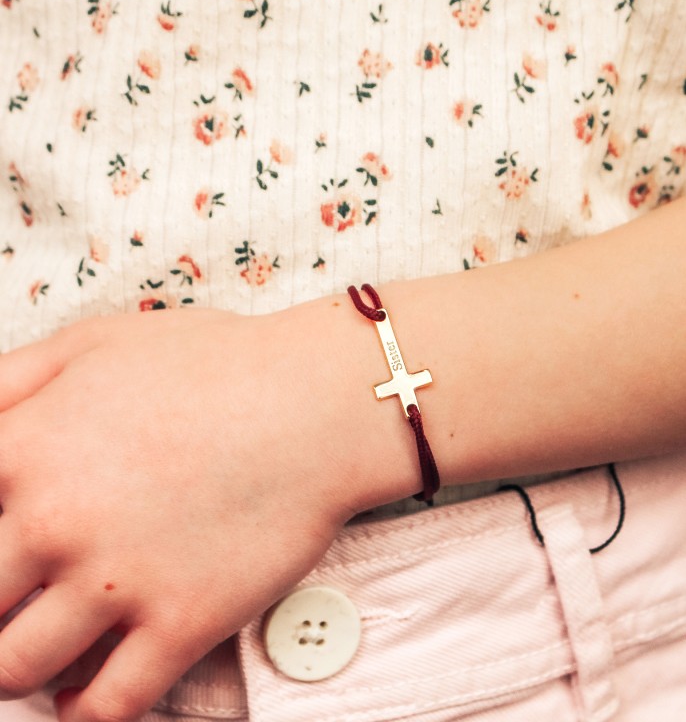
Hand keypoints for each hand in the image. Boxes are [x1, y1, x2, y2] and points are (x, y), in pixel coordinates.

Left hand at [0, 302, 409, 720]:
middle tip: (14, 601)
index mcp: (25, 450)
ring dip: (16, 668)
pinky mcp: (182, 622)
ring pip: (15, 670)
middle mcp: (55, 522)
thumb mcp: (97, 341)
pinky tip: (81, 693)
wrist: (316, 402)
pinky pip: (106, 706)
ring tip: (35, 650)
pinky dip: (81, 710)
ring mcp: (117, 580)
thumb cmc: (217, 363)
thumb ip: (10, 379)